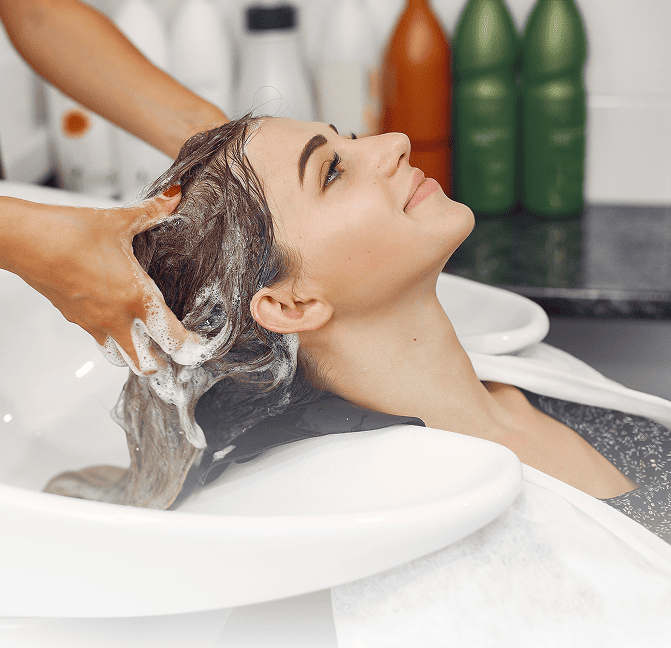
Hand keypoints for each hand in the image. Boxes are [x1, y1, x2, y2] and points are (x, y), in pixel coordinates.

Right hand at [1, 187, 203, 374]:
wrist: (24, 241)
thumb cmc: (69, 233)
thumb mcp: (119, 221)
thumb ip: (152, 213)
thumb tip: (174, 197)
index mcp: (136, 298)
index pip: (172, 337)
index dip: (190, 346)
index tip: (199, 344)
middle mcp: (117, 318)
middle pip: (147, 363)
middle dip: (164, 362)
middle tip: (175, 352)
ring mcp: (94, 324)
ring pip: (122, 359)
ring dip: (138, 357)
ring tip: (148, 345)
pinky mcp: (76, 320)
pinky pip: (100, 341)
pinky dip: (114, 341)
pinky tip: (118, 323)